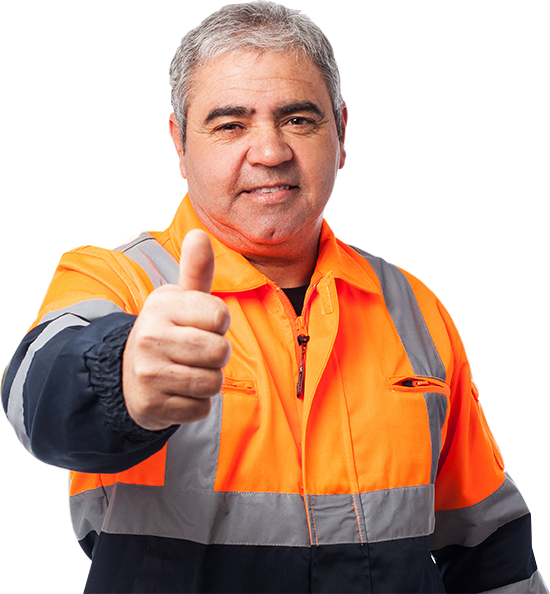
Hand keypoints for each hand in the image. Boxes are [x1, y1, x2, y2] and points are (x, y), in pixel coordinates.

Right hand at [122, 229, 230, 430]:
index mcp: (162, 305)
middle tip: (198, 352)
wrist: (128, 374)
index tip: (202, 324)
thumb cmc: (167, 331)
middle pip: (220, 351)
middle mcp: (150, 337)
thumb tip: (200, 234)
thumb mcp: (179, 299)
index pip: (221, 316)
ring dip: (208, 380)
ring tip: (188, 370)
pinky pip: (200, 408)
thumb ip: (196, 270)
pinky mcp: (152, 405)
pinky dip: (196, 403)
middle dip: (218, 354)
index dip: (219, 323)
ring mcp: (149, 373)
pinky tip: (178, 391)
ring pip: (213, 383)